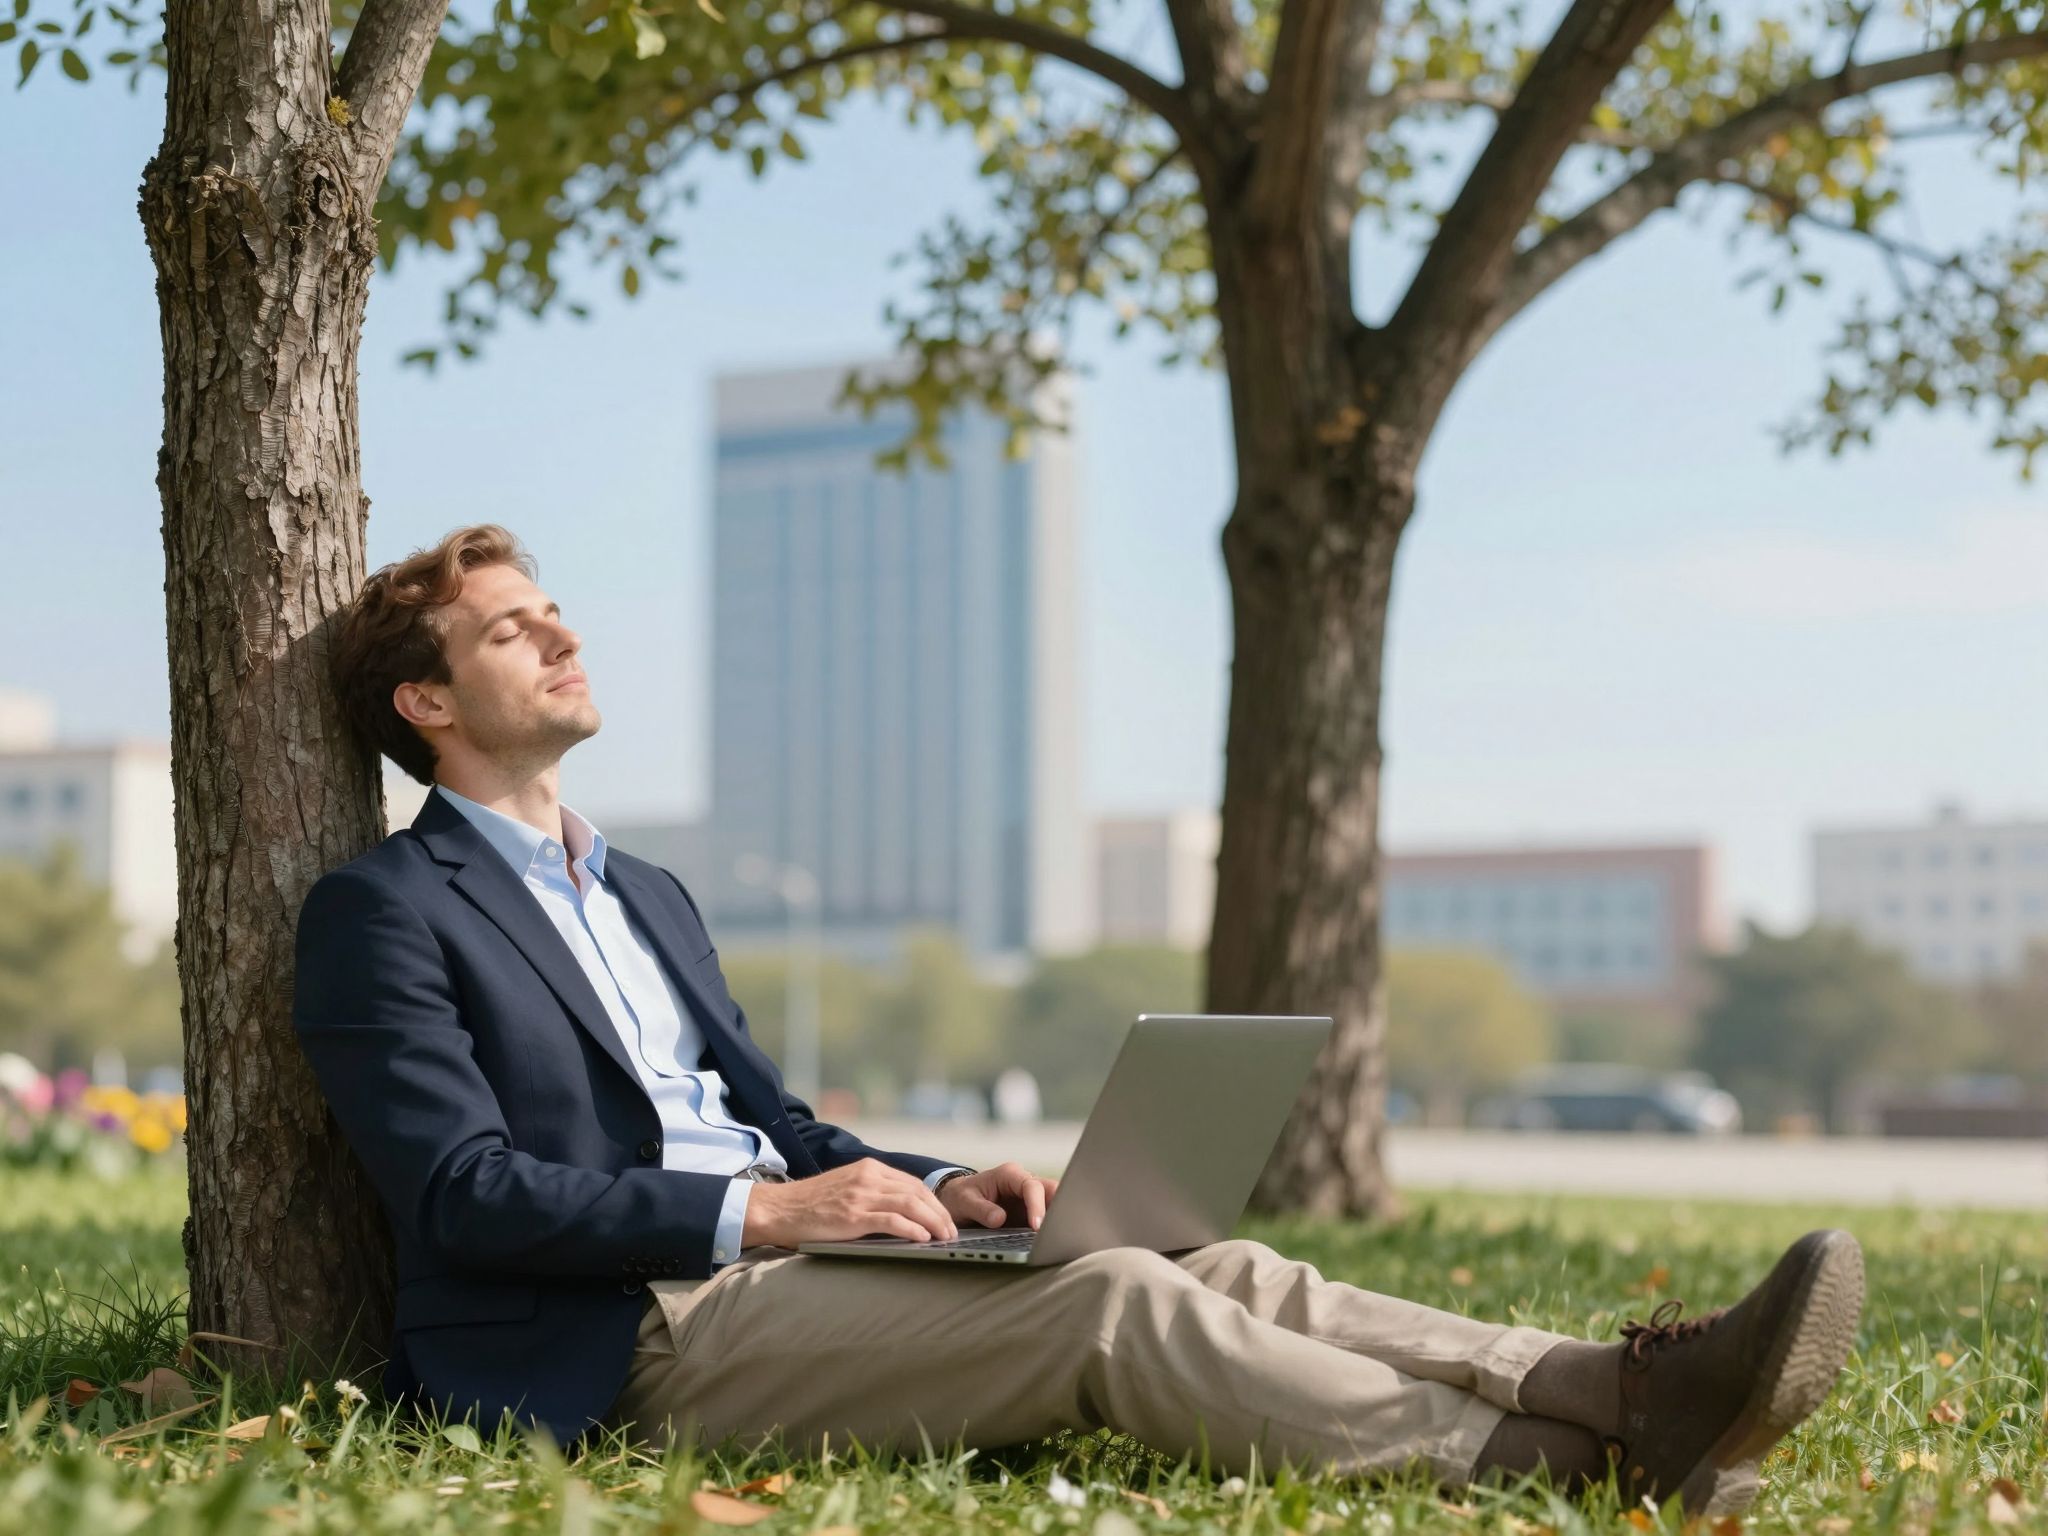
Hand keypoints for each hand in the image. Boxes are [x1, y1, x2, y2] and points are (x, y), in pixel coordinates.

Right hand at [741, 1158, 959, 1247]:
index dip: (933, 1202)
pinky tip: (923, 1239)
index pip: (912, 1183)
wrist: (778, 1209)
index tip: (944, 1218)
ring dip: (933, 1222)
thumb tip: (900, 1211)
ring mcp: (861, 1195)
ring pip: (910, 1204)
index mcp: (868, 1169)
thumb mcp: (845, 1187)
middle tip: (951, 1232)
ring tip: (944, 1237)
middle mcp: (868, 1177)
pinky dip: (912, 1229)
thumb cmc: (809, 1204)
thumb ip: (871, 1192)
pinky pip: (891, 1220)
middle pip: (917, 1192)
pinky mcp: (853, 1215)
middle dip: (939, 1213)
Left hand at [936, 1162, 1060, 1229]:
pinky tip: (1052, 1241)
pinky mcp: (1031, 1212)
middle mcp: (1024, 1182)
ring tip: (1059, 1238)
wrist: (956, 1199)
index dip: (1037, 1206)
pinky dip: (1051, 1227)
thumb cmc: (961, 1196)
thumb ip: (981, 1209)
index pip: (1031, 1186)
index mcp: (1009, 1175)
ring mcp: (1029, 1198)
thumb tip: (1000, 1219)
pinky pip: (1047, 1217)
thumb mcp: (964, 1201)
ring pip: (1054, 1203)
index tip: (1037, 1226)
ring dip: (1058, 1219)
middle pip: (1051, 1190)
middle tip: (1059, 1230)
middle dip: (1059, 1208)